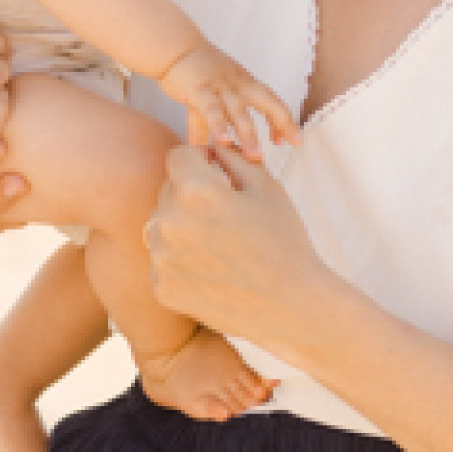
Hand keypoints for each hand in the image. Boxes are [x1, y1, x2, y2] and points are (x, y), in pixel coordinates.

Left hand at [146, 141, 331, 347]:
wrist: (291, 306)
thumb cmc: (284, 241)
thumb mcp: (265, 186)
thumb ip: (231, 156)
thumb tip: (209, 145)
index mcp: (194, 190)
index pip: (178, 156)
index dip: (200, 161)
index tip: (219, 177)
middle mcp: (168, 221)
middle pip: (168, 191)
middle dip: (191, 195)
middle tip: (227, 218)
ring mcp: (161, 258)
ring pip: (161, 226)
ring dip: (182, 228)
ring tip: (220, 246)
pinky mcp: (161, 287)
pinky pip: (162, 261)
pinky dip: (181, 262)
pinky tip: (213, 271)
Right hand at [157, 39, 298, 157]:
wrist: (172, 46)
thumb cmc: (193, 70)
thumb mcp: (209, 94)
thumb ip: (209, 122)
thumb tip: (205, 147)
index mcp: (244, 82)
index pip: (272, 100)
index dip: (284, 120)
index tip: (291, 141)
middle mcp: (237, 83)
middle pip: (266, 101)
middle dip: (281, 122)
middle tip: (292, 143)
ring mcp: (218, 86)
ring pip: (238, 110)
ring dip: (248, 133)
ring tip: (256, 156)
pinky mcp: (198, 89)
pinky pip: (211, 109)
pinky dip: (218, 125)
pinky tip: (223, 142)